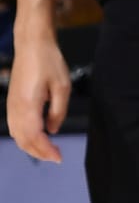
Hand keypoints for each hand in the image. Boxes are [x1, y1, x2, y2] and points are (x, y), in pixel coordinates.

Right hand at [6, 32, 71, 166]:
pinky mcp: (11, 102)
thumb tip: (53, 130)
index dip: (46, 150)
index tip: (59, 157)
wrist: (32, 44)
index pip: (34, 136)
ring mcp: (11, 105)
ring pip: (16, 135)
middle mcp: (16, 108)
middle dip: (39, 152)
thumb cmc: (48, 61)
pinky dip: (24, 137)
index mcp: (28, 105)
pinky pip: (14, 126)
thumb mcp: (62, 86)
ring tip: (48, 150)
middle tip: (56, 157)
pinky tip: (37, 137)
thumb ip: (58, 112)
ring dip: (31, 146)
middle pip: (23, 140)